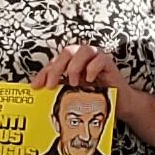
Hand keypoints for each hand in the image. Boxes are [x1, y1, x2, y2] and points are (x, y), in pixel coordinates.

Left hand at [37, 40, 151, 138]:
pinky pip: (100, 59)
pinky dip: (92, 68)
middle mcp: (83, 56)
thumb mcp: (72, 93)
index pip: (54, 62)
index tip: (36, 86)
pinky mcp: (109, 62)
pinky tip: (89, 80)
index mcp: (71, 62)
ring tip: (73, 83)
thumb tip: (40, 92)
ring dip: (74, 67)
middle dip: (56, 68)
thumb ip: (59, 89)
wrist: (118, 104)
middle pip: (66, 52)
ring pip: (83, 50)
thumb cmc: (95, 97)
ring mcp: (97, 57)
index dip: (44, 73)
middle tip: (51, 85)